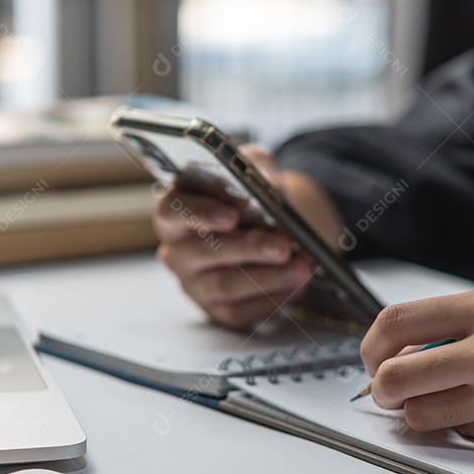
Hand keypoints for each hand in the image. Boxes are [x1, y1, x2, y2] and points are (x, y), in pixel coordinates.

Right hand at [153, 146, 314, 328]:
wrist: (263, 227)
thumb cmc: (246, 197)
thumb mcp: (250, 168)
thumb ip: (255, 164)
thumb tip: (267, 179)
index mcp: (174, 211)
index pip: (172, 211)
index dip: (201, 212)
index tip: (233, 214)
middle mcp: (177, 250)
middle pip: (204, 252)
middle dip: (248, 248)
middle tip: (283, 245)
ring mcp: (194, 283)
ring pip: (226, 284)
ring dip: (268, 277)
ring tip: (301, 267)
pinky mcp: (215, 309)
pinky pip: (241, 309)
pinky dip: (273, 297)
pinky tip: (297, 284)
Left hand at [359, 287, 473, 447]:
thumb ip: (468, 329)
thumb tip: (407, 355)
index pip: (397, 321)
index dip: (372, 348)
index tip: (375, 361)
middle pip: (394, 376)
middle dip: (382, 391)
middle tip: (393, 395)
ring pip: (421, 415)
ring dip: (422, 417)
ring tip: (449, 407)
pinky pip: (467, 435)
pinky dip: (467, 431)